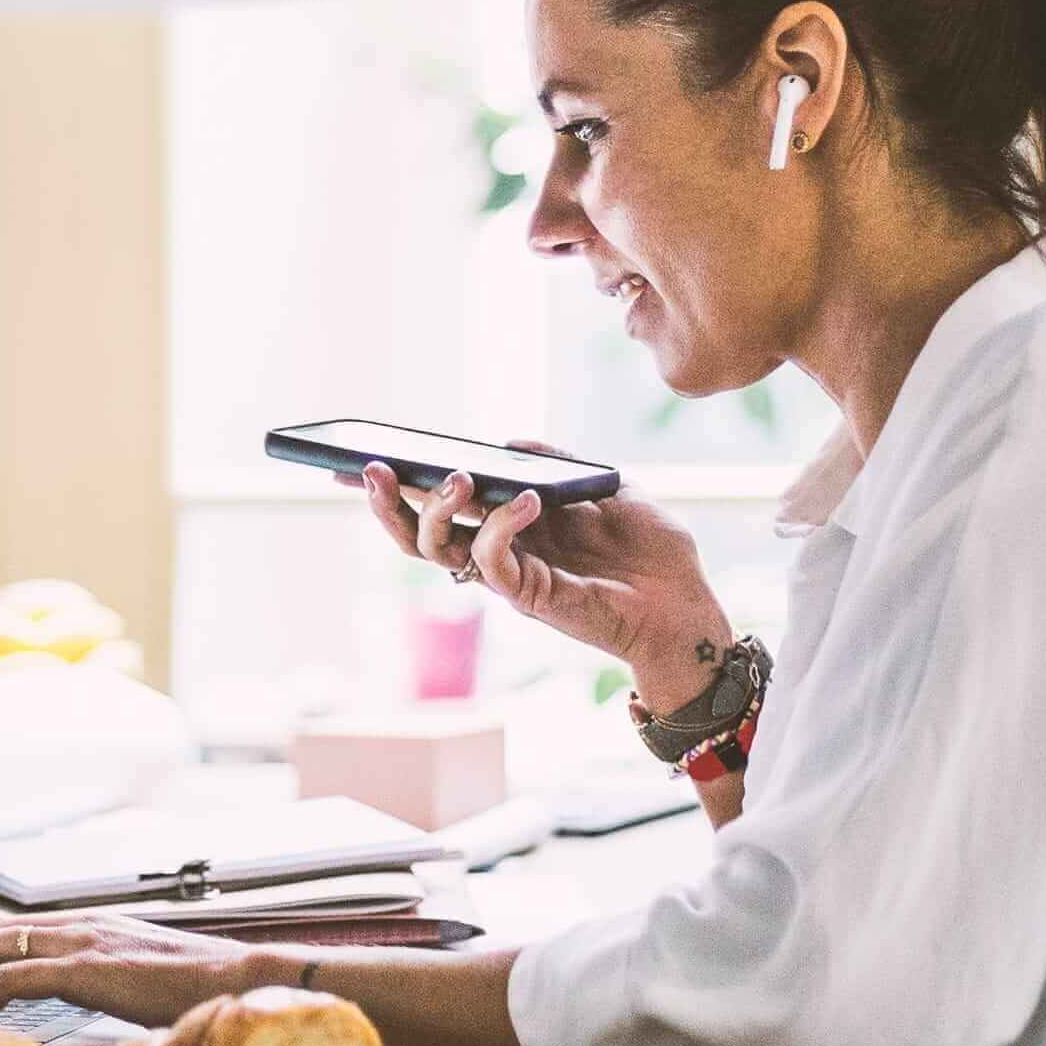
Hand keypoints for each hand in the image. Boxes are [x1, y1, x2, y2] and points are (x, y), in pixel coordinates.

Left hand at [0, 915, 268, 1029]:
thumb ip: (119, 991)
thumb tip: (103, 1024)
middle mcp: (83, 924)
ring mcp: (82, 941)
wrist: (242, 980)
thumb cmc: (208, 990)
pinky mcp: (85, 967)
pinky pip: (11, 979)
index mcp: (96, 927)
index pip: (19, 929)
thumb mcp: (150, 986)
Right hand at [352, 445, 732, 702]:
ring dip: (438, 509)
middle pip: (418, 535)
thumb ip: (557, 464)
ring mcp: (511, 576)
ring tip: (459, 476)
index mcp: (509, 527)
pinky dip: (500, 526)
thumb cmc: (652, 552)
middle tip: (375, 467)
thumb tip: (509, 441)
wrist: (687, 604)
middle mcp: (499, 553)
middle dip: (387, 502)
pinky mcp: (531, 596)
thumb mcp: (606, 486)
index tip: (358, 459)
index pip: (438, 507)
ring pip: (439, 552)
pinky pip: (493, 563)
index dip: (397, 487)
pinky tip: (526, 499)